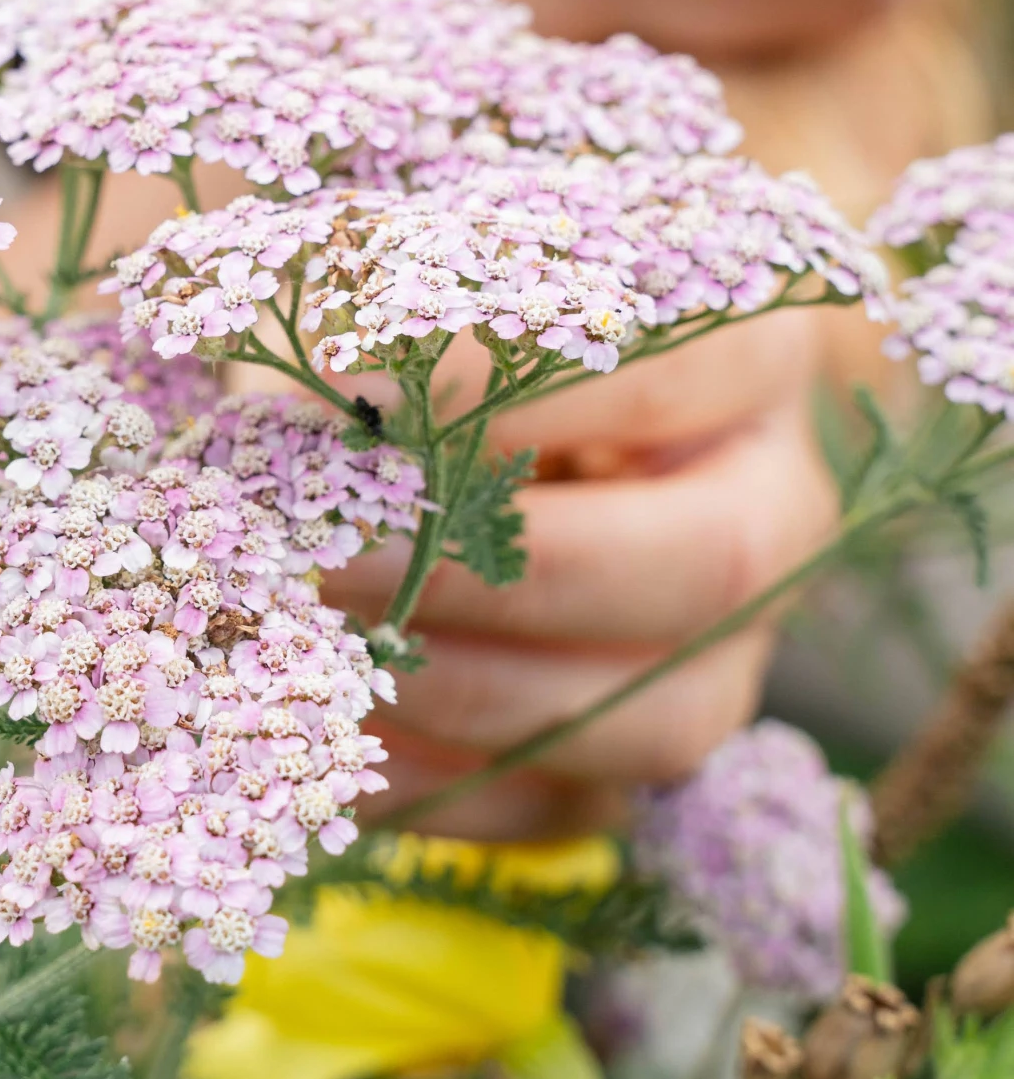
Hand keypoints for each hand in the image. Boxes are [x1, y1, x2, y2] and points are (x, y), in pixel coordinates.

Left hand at [329, 314, 838, 841]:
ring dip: (459, 687)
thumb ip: (380, 305)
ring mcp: (725, 652)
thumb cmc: (446, 314)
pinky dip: (428, 781)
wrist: (460, 413)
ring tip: (310, 639)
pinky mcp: (630, 756)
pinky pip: (558, 807)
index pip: (670, 365)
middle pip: (706, 566)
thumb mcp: (421, 270)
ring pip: (654, 717)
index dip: (506, 383)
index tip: (349, 383)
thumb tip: (307, 413)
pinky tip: (314, 726)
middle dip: (497, 569)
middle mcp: (772, 508)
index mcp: (750, 352)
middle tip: (330, 548)